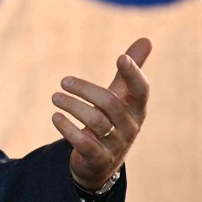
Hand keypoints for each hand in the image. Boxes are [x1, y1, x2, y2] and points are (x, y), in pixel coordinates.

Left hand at [51, 37, 151, 189]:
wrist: (100, 163)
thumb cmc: (111, 122)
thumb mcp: (121, 98)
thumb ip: (128, 72)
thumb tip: (146, 39)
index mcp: (136, 109)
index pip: (141, 90)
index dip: (133, 74)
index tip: (120, 57)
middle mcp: (130, 126)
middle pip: (111, 103)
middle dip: (85, 89)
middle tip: (63, 81)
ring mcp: (116, 144)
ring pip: (95, 122)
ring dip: (72, 106)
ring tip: (55, 97)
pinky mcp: (98, 158)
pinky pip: (84, 143)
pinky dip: (68, 128)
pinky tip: (55, 117)